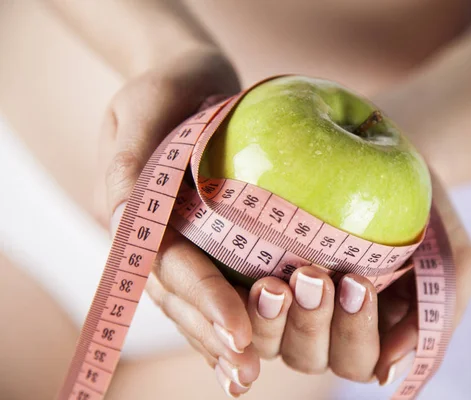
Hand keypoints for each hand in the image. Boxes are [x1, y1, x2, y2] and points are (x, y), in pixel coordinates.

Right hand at [99, 49, 260, 396]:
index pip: (167, 266)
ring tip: (249, 373)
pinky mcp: (211, 237)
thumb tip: (126, 223)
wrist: (189, 76)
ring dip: (224, 337)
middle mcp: (156, 237)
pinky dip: (239, 311)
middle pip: (181, 297)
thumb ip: (130, 162)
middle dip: (213, 334)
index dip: (201, 299)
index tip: (237, 332)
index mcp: (131, 214)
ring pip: (198, 300)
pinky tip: (262, 342)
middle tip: (246, 373)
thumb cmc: (165, 87)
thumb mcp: (142, 108)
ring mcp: (183, 240)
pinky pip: (222, 278)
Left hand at [241, 172, 470, 385]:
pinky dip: (237, 305)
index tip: (357, 283)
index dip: (355, 331)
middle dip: (312, 322)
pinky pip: (239, 307)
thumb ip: (432, 318)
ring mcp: (290, 308)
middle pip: (311, 355)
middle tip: (314, 276)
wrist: (392, 157)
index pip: (359, 358)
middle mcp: (327, 329)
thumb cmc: (428, 214)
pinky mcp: (258, 278)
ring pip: (271, 341)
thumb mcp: (453, 262)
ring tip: (273, 283)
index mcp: (372, 333)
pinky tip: (243, 281)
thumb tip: (386, 374)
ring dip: (271, 319)